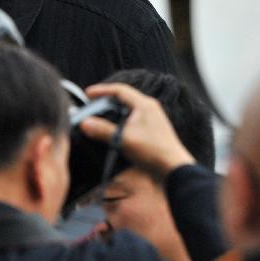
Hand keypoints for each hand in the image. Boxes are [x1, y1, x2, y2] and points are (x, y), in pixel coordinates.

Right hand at [79, 83, 195, 180]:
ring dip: (113, 114)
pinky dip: (121, 124)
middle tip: (92, 106)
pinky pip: (133, 123)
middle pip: (124, 99)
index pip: (120, 90)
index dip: (102, 90)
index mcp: (145, 105)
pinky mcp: (152, 133)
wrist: (174, 170)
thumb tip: (85, 123)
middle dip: (107, 102)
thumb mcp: (124, 139)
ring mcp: (152, 121)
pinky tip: (113, 134)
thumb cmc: (154, 152)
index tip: (88, 93)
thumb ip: (103, 130)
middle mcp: (150, 109)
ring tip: (99, 119)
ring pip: (128, 112)